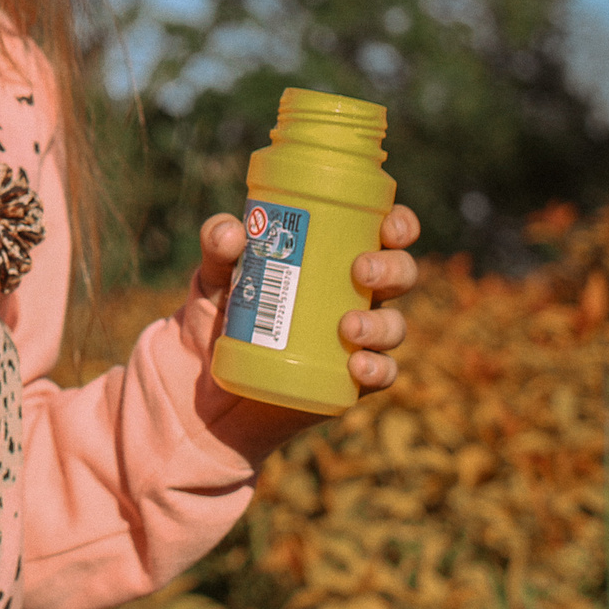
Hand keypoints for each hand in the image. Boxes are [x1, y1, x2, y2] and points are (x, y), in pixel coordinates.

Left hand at [194, 202, 420, 392]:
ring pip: (393, 326)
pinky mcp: (348, 379)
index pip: (385, 234)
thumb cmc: (223, 312)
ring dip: (382, 324)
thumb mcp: (216, 274)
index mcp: (336, 257)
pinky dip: (378, 370)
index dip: (401, 225)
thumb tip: (232, 233)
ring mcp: (356, 338)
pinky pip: (381, 374)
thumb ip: (218, 245)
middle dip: (392, 269)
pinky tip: (359, 366)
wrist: (207, 383)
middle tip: (362, 270)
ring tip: (349, 327)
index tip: (391, 226)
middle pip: (399, 275)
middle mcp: (356, 295)